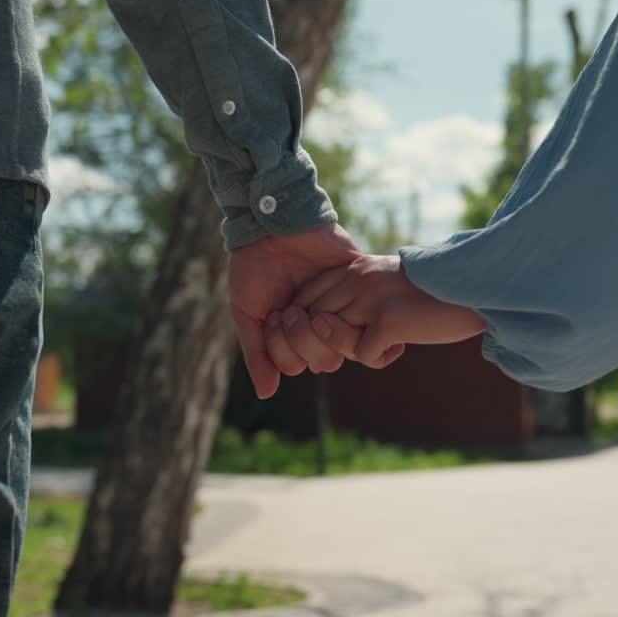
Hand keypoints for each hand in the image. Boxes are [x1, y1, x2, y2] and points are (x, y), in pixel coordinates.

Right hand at [228, 222, 360, 398]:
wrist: (270, 222)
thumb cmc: (254, 265)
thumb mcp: (247, 312)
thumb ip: (257, 353)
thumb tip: (266, 395)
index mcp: (296, 334)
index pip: (297, 365)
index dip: (283, 350)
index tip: (272, 318)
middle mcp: (321, 325)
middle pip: (325, 362)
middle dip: (302, 340)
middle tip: (288, 309)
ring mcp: (342, 306)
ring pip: (346, 344)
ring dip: (320, 328)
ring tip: (302, 303)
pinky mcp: (360, 282)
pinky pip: (370, 314)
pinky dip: (351, 312)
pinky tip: (328, 301)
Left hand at [265, 254, 486, 368]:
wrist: (473, 286)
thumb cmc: (432, 291)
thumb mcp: (387, 283)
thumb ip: (359, 295)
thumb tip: (324, 323)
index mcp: (355, 268)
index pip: (307, 294)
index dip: (307, 321)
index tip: (326, 336)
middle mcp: (358, 279)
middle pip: (313, 318)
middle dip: (326, 342)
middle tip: (358, 346)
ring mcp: (372, 299)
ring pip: (334, 338)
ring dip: (355, 350)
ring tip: (382, 346)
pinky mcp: (389, 321)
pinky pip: (362, 354)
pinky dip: (378, 359)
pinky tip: (400, 348)